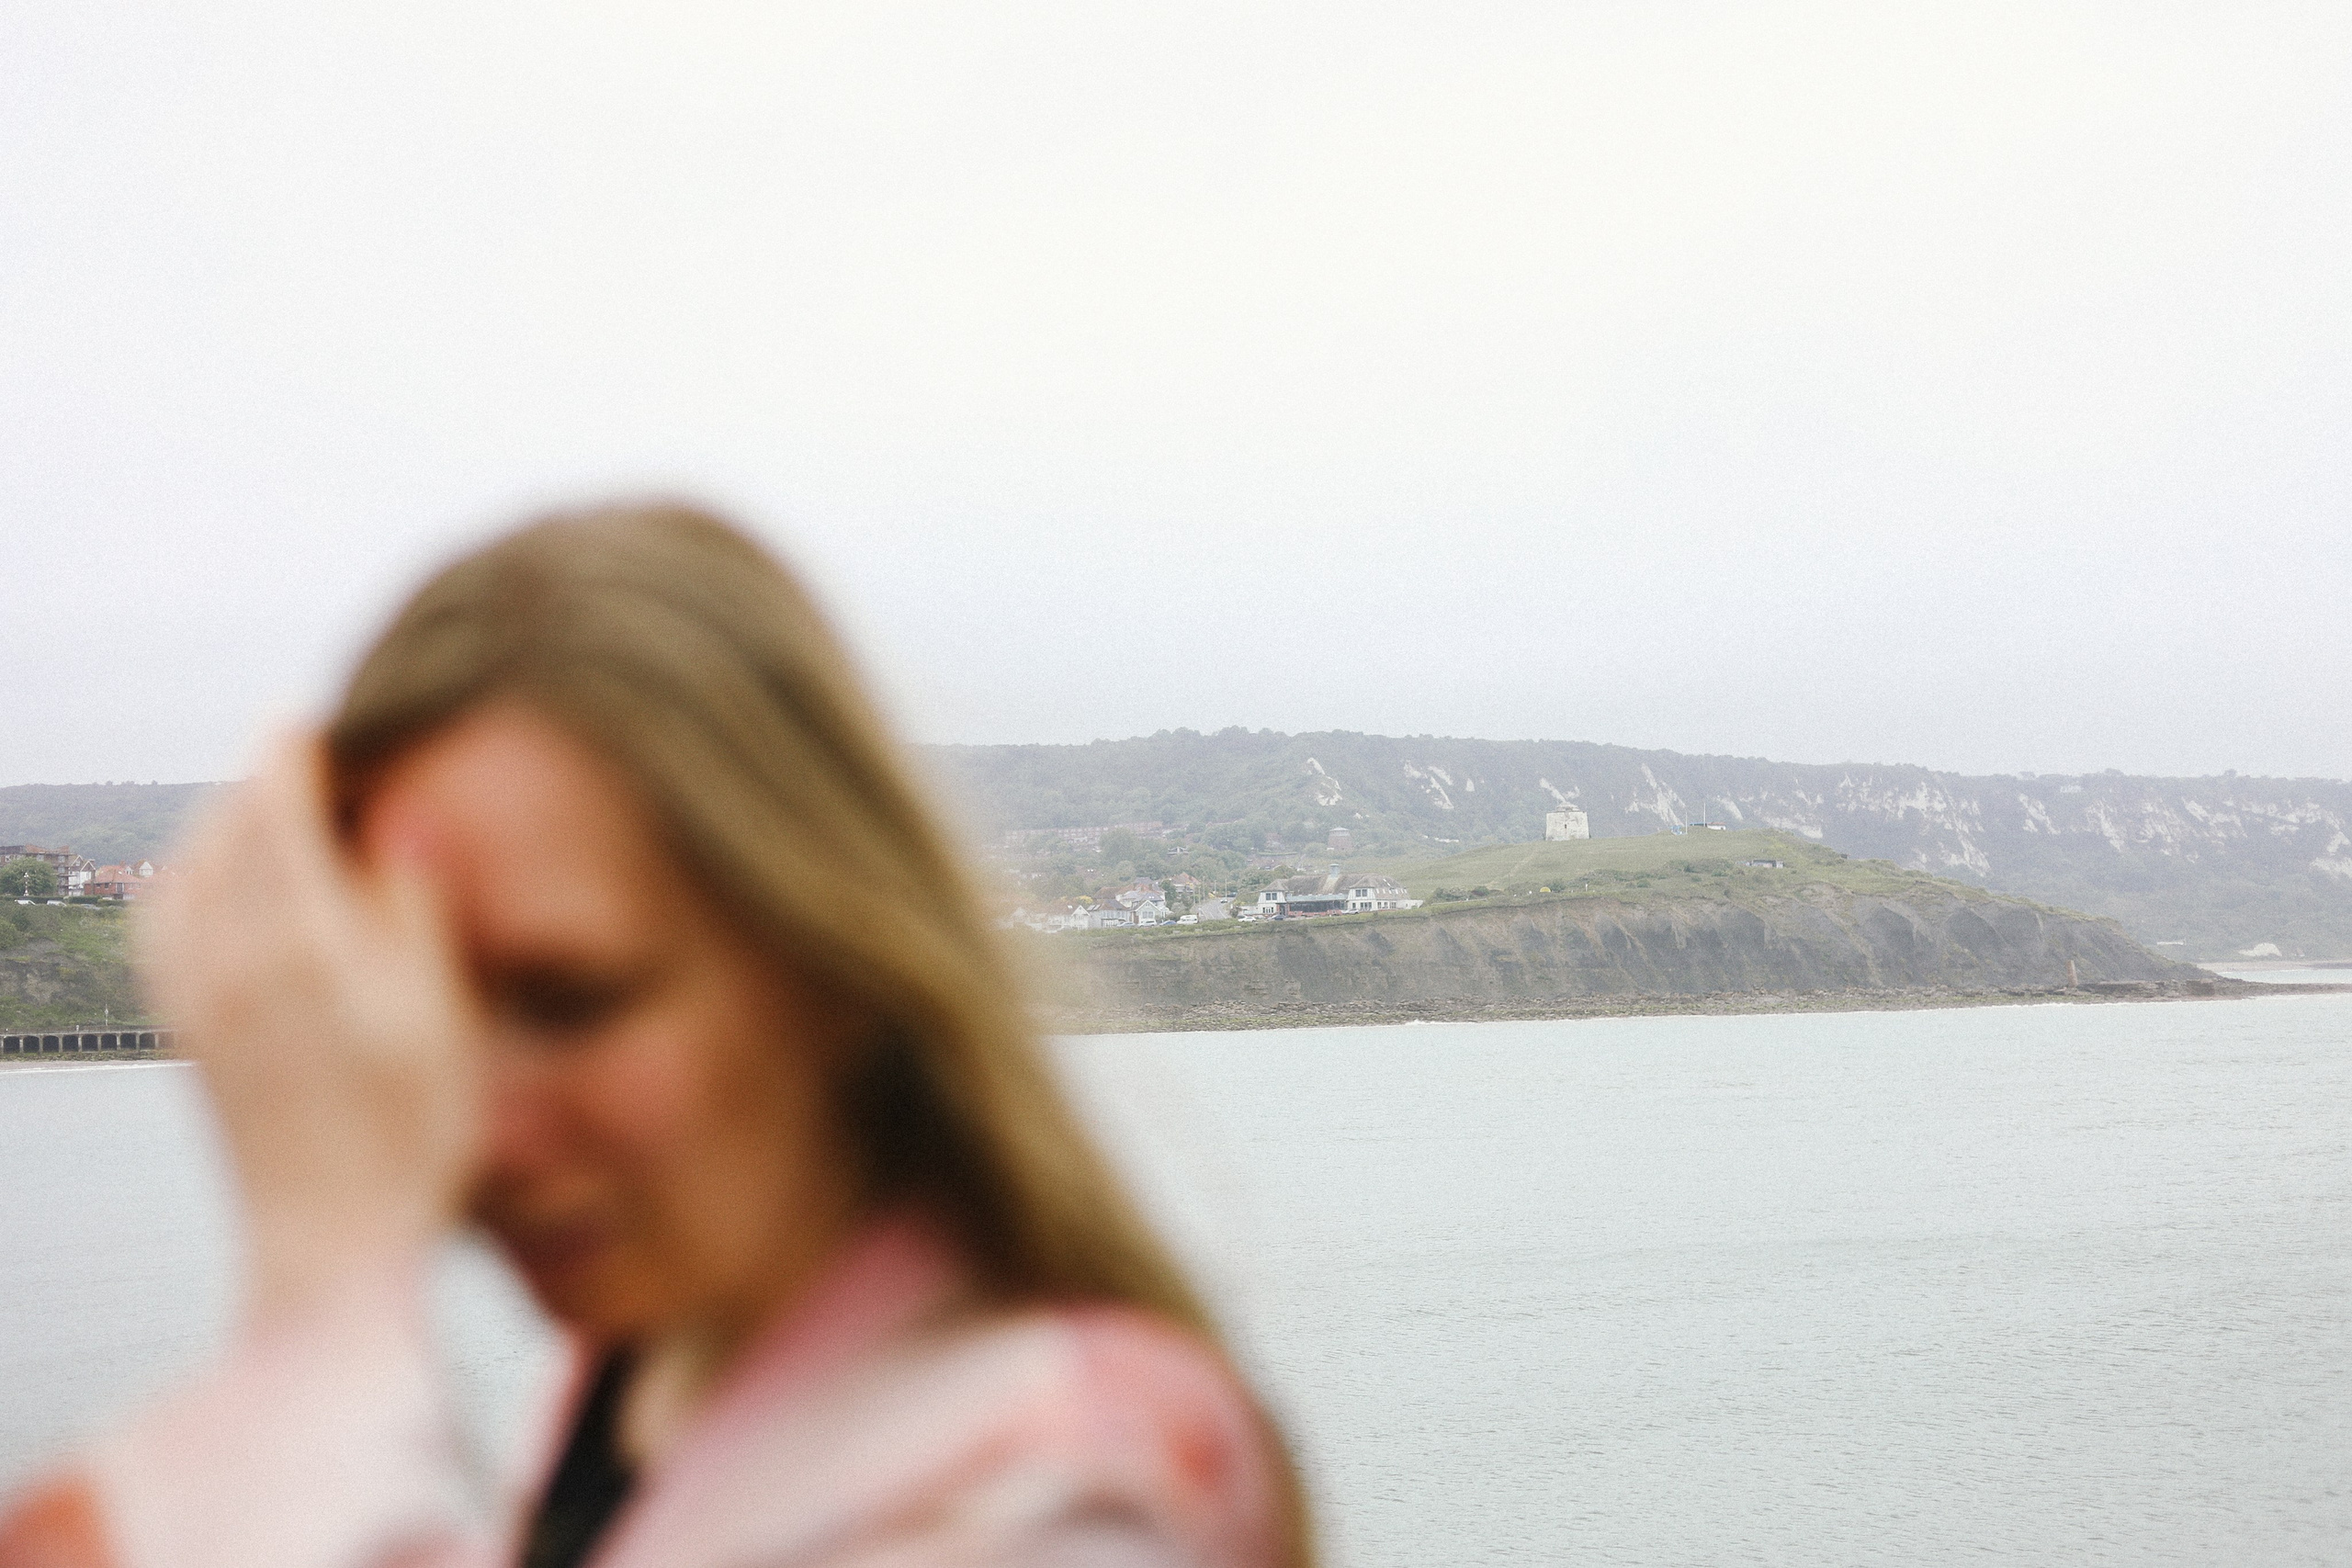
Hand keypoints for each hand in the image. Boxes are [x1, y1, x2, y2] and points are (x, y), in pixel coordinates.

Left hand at [140, 733, 482, 1318]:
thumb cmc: (413, 1136)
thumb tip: (397, 813)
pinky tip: (222, 877)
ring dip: (228, 820)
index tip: (323, 713)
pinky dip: (190, 873)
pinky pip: (164, 917)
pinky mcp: (185, 1028)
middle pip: (230, 825)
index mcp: (309, 945)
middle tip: (320, 755)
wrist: (330, 1243)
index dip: (296, 746)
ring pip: (191, 865)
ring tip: (279, 808)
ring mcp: (199, 995)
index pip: (280, 805)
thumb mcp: (446, 1018)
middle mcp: (237, 959)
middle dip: (267, 776)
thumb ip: (417, 908)